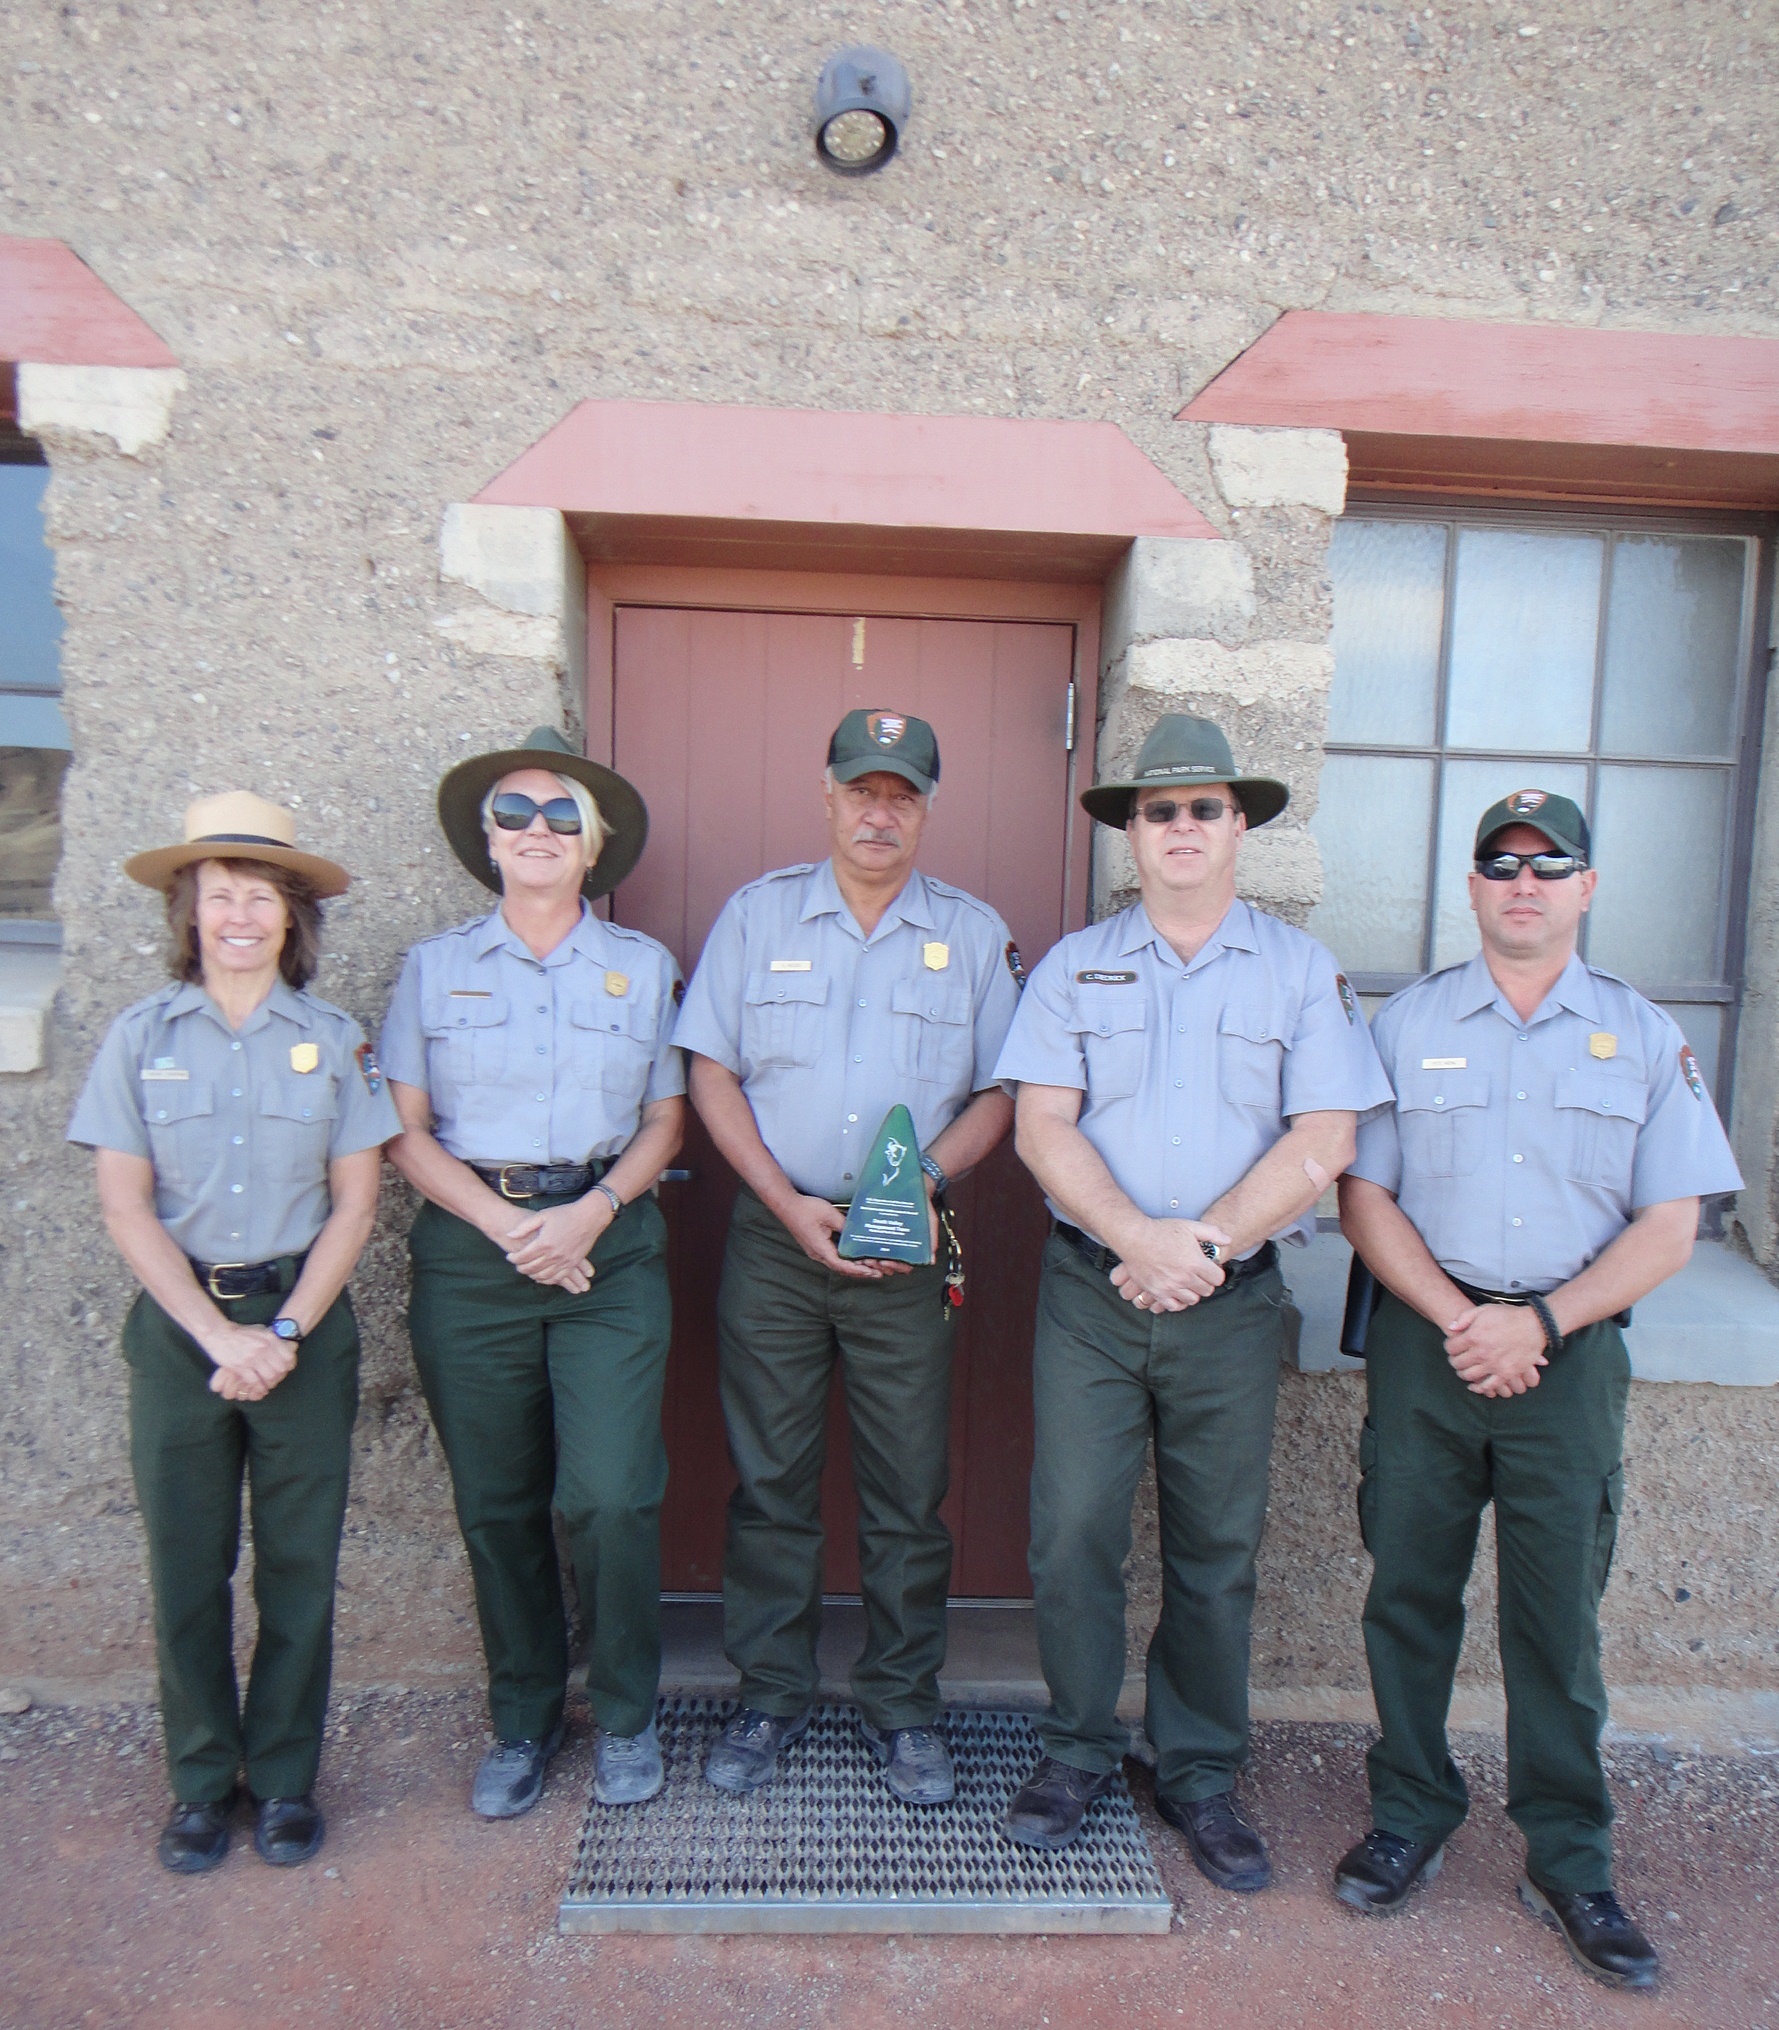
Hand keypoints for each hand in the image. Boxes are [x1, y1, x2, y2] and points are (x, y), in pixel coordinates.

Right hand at [204, 1320, 296, 1399]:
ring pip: (269, 1376)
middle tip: (276, 1379)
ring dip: (269, 1383)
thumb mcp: (260, 1330)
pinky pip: (254, 1381)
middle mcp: (263, 1348)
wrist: (219, 1334)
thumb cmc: (241, 1332)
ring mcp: (252, 1358)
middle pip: (280, 1368)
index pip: (288, 1356)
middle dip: (280, 1376)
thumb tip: (285, 1348)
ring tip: (268, 1386)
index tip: (286, 1369)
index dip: (289, 1365)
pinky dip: (258, 1387)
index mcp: (270, 1338)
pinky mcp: (240, 1366)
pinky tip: (259, 1389)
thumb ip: (272, 1340)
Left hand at [500, 1195, 611, 1291]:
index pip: (522, 1257)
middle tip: (517, 1264)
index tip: (509, 1256)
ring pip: (543, 1276)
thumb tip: (509, 1235)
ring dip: (532, 1275)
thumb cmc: (565, 1214)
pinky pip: (557, 1277)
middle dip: (521, 1268)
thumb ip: (525, 1226)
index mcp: (544, 1242)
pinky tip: (542, 1276)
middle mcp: (553, 1255)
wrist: (589, 1217)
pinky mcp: (572, 1263)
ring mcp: (564, 1261)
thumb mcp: (543, 1215)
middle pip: (531, 1268)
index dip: (513, 1258)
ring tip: (527, 1270)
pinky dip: (547, 1280)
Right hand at [777, 1193, 902, 1278]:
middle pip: (841, 1268)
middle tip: (878, 1272)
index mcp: (821, 1249)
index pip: (842, 1265)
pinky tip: (854, 1256)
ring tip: (870, 1267)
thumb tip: (859, 1233)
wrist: (786, 1205)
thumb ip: (846, 1225)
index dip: (859, 1270)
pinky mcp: (815, 1246)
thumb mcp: (830, 1215)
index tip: (873, 1271)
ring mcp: (815, 1251)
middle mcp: (817, 1254)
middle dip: (860, 1272)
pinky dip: (845, 1259)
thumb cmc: (806, 1209)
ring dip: (853, 1266)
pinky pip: (833, 1257)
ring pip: (837, 1264)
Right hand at [1108, 1218, 1232, 1310]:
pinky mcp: (1157, 1292)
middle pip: (1206, 1290)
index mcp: (1195, 1263)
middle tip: (1198, 1275)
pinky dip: (1178, 1301)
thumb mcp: (1189, 1226)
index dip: (1215, 1273)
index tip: (1209, 1269)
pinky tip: (1176, 1292)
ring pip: (1192, 1300)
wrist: (1134, 1237)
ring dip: (1192, 1292)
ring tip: (1187, 1283)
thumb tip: (1227, 1240)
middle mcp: (1185, 1278)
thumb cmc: (1161, 1231)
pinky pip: (1174, 1306)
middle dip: (1205, 1282)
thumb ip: (1211, 1233)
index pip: (1217, 1278)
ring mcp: (1170, 1287)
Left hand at [1443, 1302, 1548, 1395]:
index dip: (1449, 1347)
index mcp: (1474, 1336)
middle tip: (1456, 1359)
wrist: (1534, 1325)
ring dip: (1463, 1374)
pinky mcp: (1506, 1374)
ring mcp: (1494, 1365)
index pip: (1451, 1347)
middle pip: (1457, 1363)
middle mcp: (1481, 1353)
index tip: (1452, 1347)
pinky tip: (1475, 1385)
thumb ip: (1464, 1318)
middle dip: (1454, 1361)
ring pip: (1469, 1376)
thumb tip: (1450, 1328)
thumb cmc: (1508, 1316)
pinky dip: (1479, 1388)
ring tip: (1464, 1370)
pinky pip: (1488, 1386)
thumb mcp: (1483, 1310)